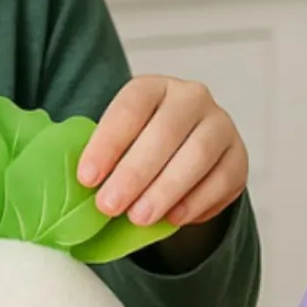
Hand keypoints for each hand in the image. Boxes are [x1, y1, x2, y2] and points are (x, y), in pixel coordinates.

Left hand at [78, 76, 247, 226]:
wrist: (182, 155)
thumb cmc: (138, 148)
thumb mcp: (117, 141)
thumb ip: (100, 157)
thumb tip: (67, 190)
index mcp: (152, 87)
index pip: (130, 107)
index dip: (107, 143)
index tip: (87, 178)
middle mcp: (190, 97)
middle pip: (166, 131)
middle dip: (134, 172)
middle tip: (109, 206)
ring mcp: (220, 125)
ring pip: (198, 154)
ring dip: (166, 189)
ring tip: (139, 218)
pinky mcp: (238, 156)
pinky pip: (223, 178)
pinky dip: (197, 201)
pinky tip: (173, 219)